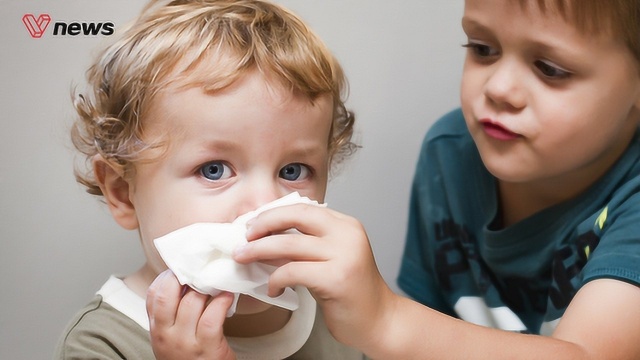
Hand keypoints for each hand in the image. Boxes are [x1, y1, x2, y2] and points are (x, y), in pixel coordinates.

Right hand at [146, 270, 235, 359]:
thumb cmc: (191, 357)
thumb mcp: (172, 336)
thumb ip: (173, 313)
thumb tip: (188, 279)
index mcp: (157, 329)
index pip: (154, 294)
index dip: (168, 276)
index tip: (184, 268)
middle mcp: (166, 335)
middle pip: (168, 294)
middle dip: (184, 276)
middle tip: (201, 269)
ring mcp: (185, 342)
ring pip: (192, 302)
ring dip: (207, 288)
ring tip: (218, 281)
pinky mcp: (207, 348)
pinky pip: (212, 317)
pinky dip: (221, 303)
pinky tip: (228, 296)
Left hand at [233, 204, 396, 349]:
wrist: (379, 321)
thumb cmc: (350, 292)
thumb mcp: (329, 259)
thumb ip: (304, 245)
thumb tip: (264, 238)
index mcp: (346, 225)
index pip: (303, 208)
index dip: (274, 213)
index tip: (253, 224)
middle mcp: (347, 234)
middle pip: (295, 216)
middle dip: (263, 224)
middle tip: (243, 237)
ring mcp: (344, 255)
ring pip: (288, 244)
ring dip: (259, 251)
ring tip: (243, 258)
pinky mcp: (337, 278)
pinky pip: (293, 272)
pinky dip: (275, 279)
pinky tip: (273, 289)